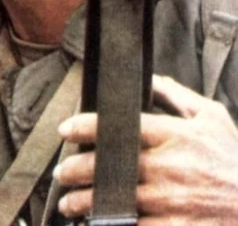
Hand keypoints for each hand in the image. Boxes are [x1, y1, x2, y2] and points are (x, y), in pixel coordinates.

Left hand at [52, 74, 237, 223]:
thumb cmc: (233, 159)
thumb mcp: (213, 119)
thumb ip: (178, 97)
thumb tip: (149, 78)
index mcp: (175, 136)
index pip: (120, 128)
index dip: (86, 128)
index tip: (65, 130)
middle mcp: (169, 168)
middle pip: (107, 167)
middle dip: (75, 170)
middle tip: (61, 172)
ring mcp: (171, 201)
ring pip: (112, 202)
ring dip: (83, 203)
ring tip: (68, 204)